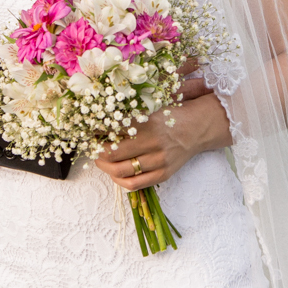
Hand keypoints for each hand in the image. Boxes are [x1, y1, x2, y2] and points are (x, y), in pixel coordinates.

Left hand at [93, 85, 231, 191]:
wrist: (199, 127)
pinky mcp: (163, 174)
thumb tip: (100, 107)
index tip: (88, 128)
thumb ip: (130, 104)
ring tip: (101, 159)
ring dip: (104, 166)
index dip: (95, 130)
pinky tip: (115, 172)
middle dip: (96, 150)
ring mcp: (159, 160)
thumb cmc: (172, 113)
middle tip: (92, 145)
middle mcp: (153, 142)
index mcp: (148, 120)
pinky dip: (119, 180)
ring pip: (120, 171)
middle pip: (112, 152)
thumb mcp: (153, 102)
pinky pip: (134, 185)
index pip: (112, 128)